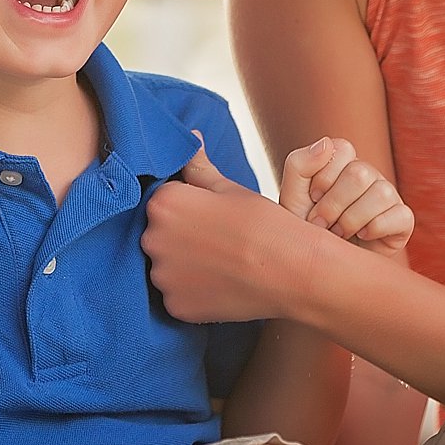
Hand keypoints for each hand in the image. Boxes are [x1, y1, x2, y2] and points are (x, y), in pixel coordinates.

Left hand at [143, 142, 328, 323]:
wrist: (292, 272)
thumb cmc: (265, 225)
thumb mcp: (230, 188)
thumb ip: (199, 166)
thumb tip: (191, 137)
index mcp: (164, 203)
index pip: (163, 201)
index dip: (189, 208)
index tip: (211, 218)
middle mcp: (153, 239)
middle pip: (159, 234)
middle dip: (181, 236)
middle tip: (218, 241)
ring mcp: (162, 276)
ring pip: (165, 267)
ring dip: (184, 266)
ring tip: (220, 264)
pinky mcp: (174, 306)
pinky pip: (176, 295)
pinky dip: (193, 292)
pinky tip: (220, 284)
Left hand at [280, 137, 412, 255]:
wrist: (320, 265)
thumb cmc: (306, 228)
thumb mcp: (291, 196)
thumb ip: (299, 164)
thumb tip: (326, 143)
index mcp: (343, 162)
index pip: (342, 149)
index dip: (323, 176)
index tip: (312, 197)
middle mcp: (368, 174)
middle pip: (360, 173)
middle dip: (333, 204)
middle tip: (321, 223)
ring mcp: (388, 195)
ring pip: (381, 194)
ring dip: (352, 220)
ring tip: (339, 233)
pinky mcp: (402, 220)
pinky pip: (400, 216)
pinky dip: (375, 229)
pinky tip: (362, 237)